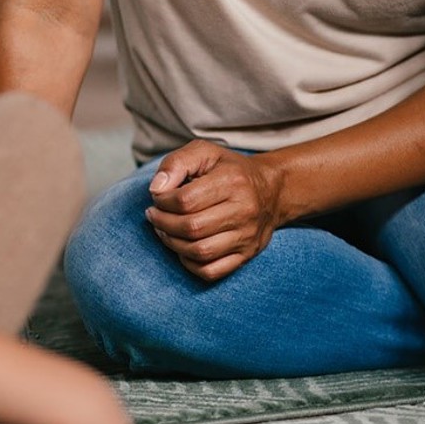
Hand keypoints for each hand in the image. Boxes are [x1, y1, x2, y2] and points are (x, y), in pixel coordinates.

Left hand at [144, 140, 281, 281]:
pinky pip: (212, 271)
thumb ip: (176, 163)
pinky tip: (182, 248)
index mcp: (232, 181)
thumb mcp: (204, 152)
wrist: (270, 190)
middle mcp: (243, 210)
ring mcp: (247, 236)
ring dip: (172, 244)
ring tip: (163, 230)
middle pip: (192, 227)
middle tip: (154, 215)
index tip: (157, 198)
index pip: (186, 200)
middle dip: (163, 223)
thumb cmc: (230, 169)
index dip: (163, 201)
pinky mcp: (247, 255)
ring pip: (200, 252)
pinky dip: (190, 263)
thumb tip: (156, 189)